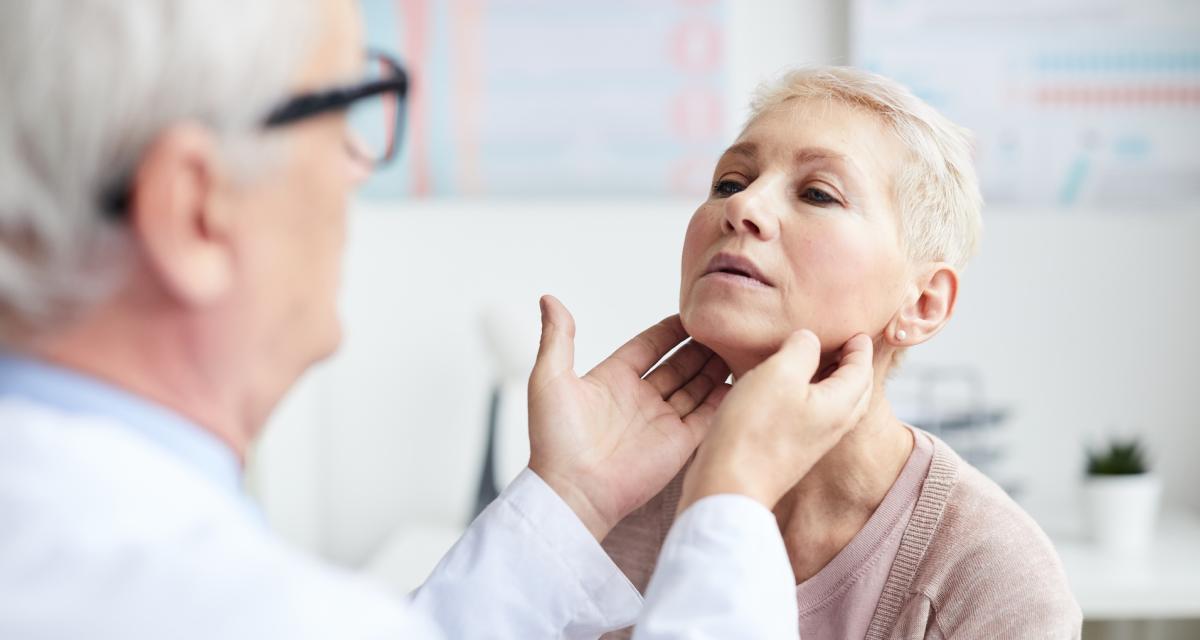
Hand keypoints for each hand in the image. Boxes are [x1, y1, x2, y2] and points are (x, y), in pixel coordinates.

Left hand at [527, 295, 730, 540]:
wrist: (573, 491)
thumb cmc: (555, 439)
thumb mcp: (549, 379)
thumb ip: (557, 338)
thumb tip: (549, 299)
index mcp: (612, 379)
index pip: (648, 346)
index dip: (669, 331)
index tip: (692, 313)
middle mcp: (640, 398)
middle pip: (678, 365)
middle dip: (699, 347)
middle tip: (723, 326)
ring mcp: (662, 421)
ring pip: (696, 387)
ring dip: (714, 368)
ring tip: (738, 346)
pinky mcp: (679, 444)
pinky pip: (707, 415)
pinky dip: (723, 398)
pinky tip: (741, 378)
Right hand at [678, 330, 874, 511]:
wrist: (729, 486)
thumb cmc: (753, 430)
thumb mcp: (778, 374)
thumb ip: (801, 349)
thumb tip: (810, 340)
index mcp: (838, 406)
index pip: (861, 370)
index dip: (860, 347)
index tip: (856, 331)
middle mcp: (832, 427)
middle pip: (856, 391)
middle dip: (854, 366)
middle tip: (845, 345)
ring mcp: (812, 442)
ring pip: (836, 405)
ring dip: (835, 382)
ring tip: (818, 363)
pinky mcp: (791, 452)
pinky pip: (815, 417)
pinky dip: (814, 397)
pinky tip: (789, 392)